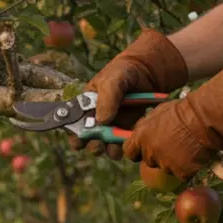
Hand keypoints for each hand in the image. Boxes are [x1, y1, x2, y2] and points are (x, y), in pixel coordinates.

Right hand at [70, 30, 188, 158]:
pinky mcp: (125, 128)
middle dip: (91, 145)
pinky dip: (123, 146)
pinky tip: (127, 143)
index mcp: (85, 105)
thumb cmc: (123, 71)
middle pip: (88, 138)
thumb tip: (101, 122)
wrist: (148, 71)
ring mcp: (111, 124)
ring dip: (107, 150)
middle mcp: (95, 117)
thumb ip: (106, 99)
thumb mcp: (112, 80)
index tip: (79, 141)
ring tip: (113, 151)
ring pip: (104, 143)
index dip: (74, 134)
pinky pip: (121, 142)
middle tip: (98, 146)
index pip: (73, 123)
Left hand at [123, 65, 222, 180]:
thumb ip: (146, 126)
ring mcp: (165, 164)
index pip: (129, 152)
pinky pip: (182, 174)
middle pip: (148, 161)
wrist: (204, 119)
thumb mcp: (158, 113)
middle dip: (157, 155)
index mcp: (141, 138)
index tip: (145, 148)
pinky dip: (188, 168)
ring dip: (173, 161)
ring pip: (165, 168)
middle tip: (172, 144)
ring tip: (187, 146)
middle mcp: (150, 153)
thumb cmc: (183, 111)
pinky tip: (195, 155)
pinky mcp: (181, 173)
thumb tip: (140, 133)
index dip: (137, 151)